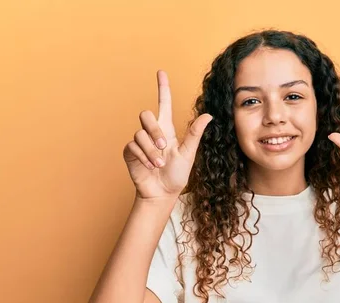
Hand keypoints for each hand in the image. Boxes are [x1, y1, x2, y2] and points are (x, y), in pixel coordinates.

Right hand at [123, 70, 211, 199]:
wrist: (162, 193)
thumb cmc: (176, 175)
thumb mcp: (188, 154)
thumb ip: (195, 134)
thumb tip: (208, 116)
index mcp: (167, 130)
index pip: (164, 104)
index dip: (163, 88)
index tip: (161, 72)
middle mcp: (152, 133)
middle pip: (145, 115)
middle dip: (154, 131)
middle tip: (164, 147)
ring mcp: (140, 142)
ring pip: (140, 134)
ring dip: (152, 151)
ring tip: (159, 164)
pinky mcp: (130, 152)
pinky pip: (133, 146)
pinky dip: (143, 157)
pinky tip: (149, 166)